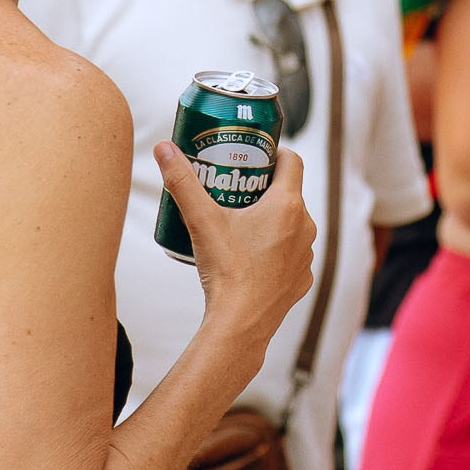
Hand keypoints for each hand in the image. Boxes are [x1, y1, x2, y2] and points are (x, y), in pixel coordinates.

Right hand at [157, 141, 315, 336]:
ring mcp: (306, 254)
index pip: (293, 161)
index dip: (275, 153)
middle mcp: (306, 226)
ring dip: (273, 219)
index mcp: (288, 205)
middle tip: (236, 188)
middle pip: (290, 193)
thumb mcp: (200, 220)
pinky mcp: (302, 278)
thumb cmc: (226, 269)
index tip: (255, 155)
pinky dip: (276, 249)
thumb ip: (181, 181)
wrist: (241, 323)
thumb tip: (163, 146)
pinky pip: (291, 254)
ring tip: (242, 222)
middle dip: (265, 188)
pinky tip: (253, 255)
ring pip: (293, 225)